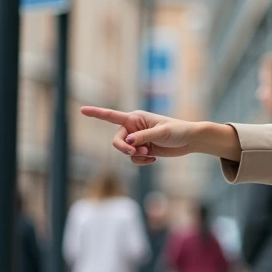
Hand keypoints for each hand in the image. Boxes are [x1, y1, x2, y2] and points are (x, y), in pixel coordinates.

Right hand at [81, 108, 236, 164]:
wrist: (190, 141)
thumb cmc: (178, 131)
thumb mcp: (161, 133)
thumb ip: (143, 137)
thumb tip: (127, 141)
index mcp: (135, 118)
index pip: (112, 116)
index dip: (96, 113)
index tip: (82, 110)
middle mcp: (133, 127)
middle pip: (116, 141)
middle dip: (124, 148)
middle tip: (137, 152)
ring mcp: (138, 139)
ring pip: (124, 151)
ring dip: (135, 156)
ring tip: (149, 154)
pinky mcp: (143, 149)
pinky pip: (133, 158)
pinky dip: (140, 161)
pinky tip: (152, 159)